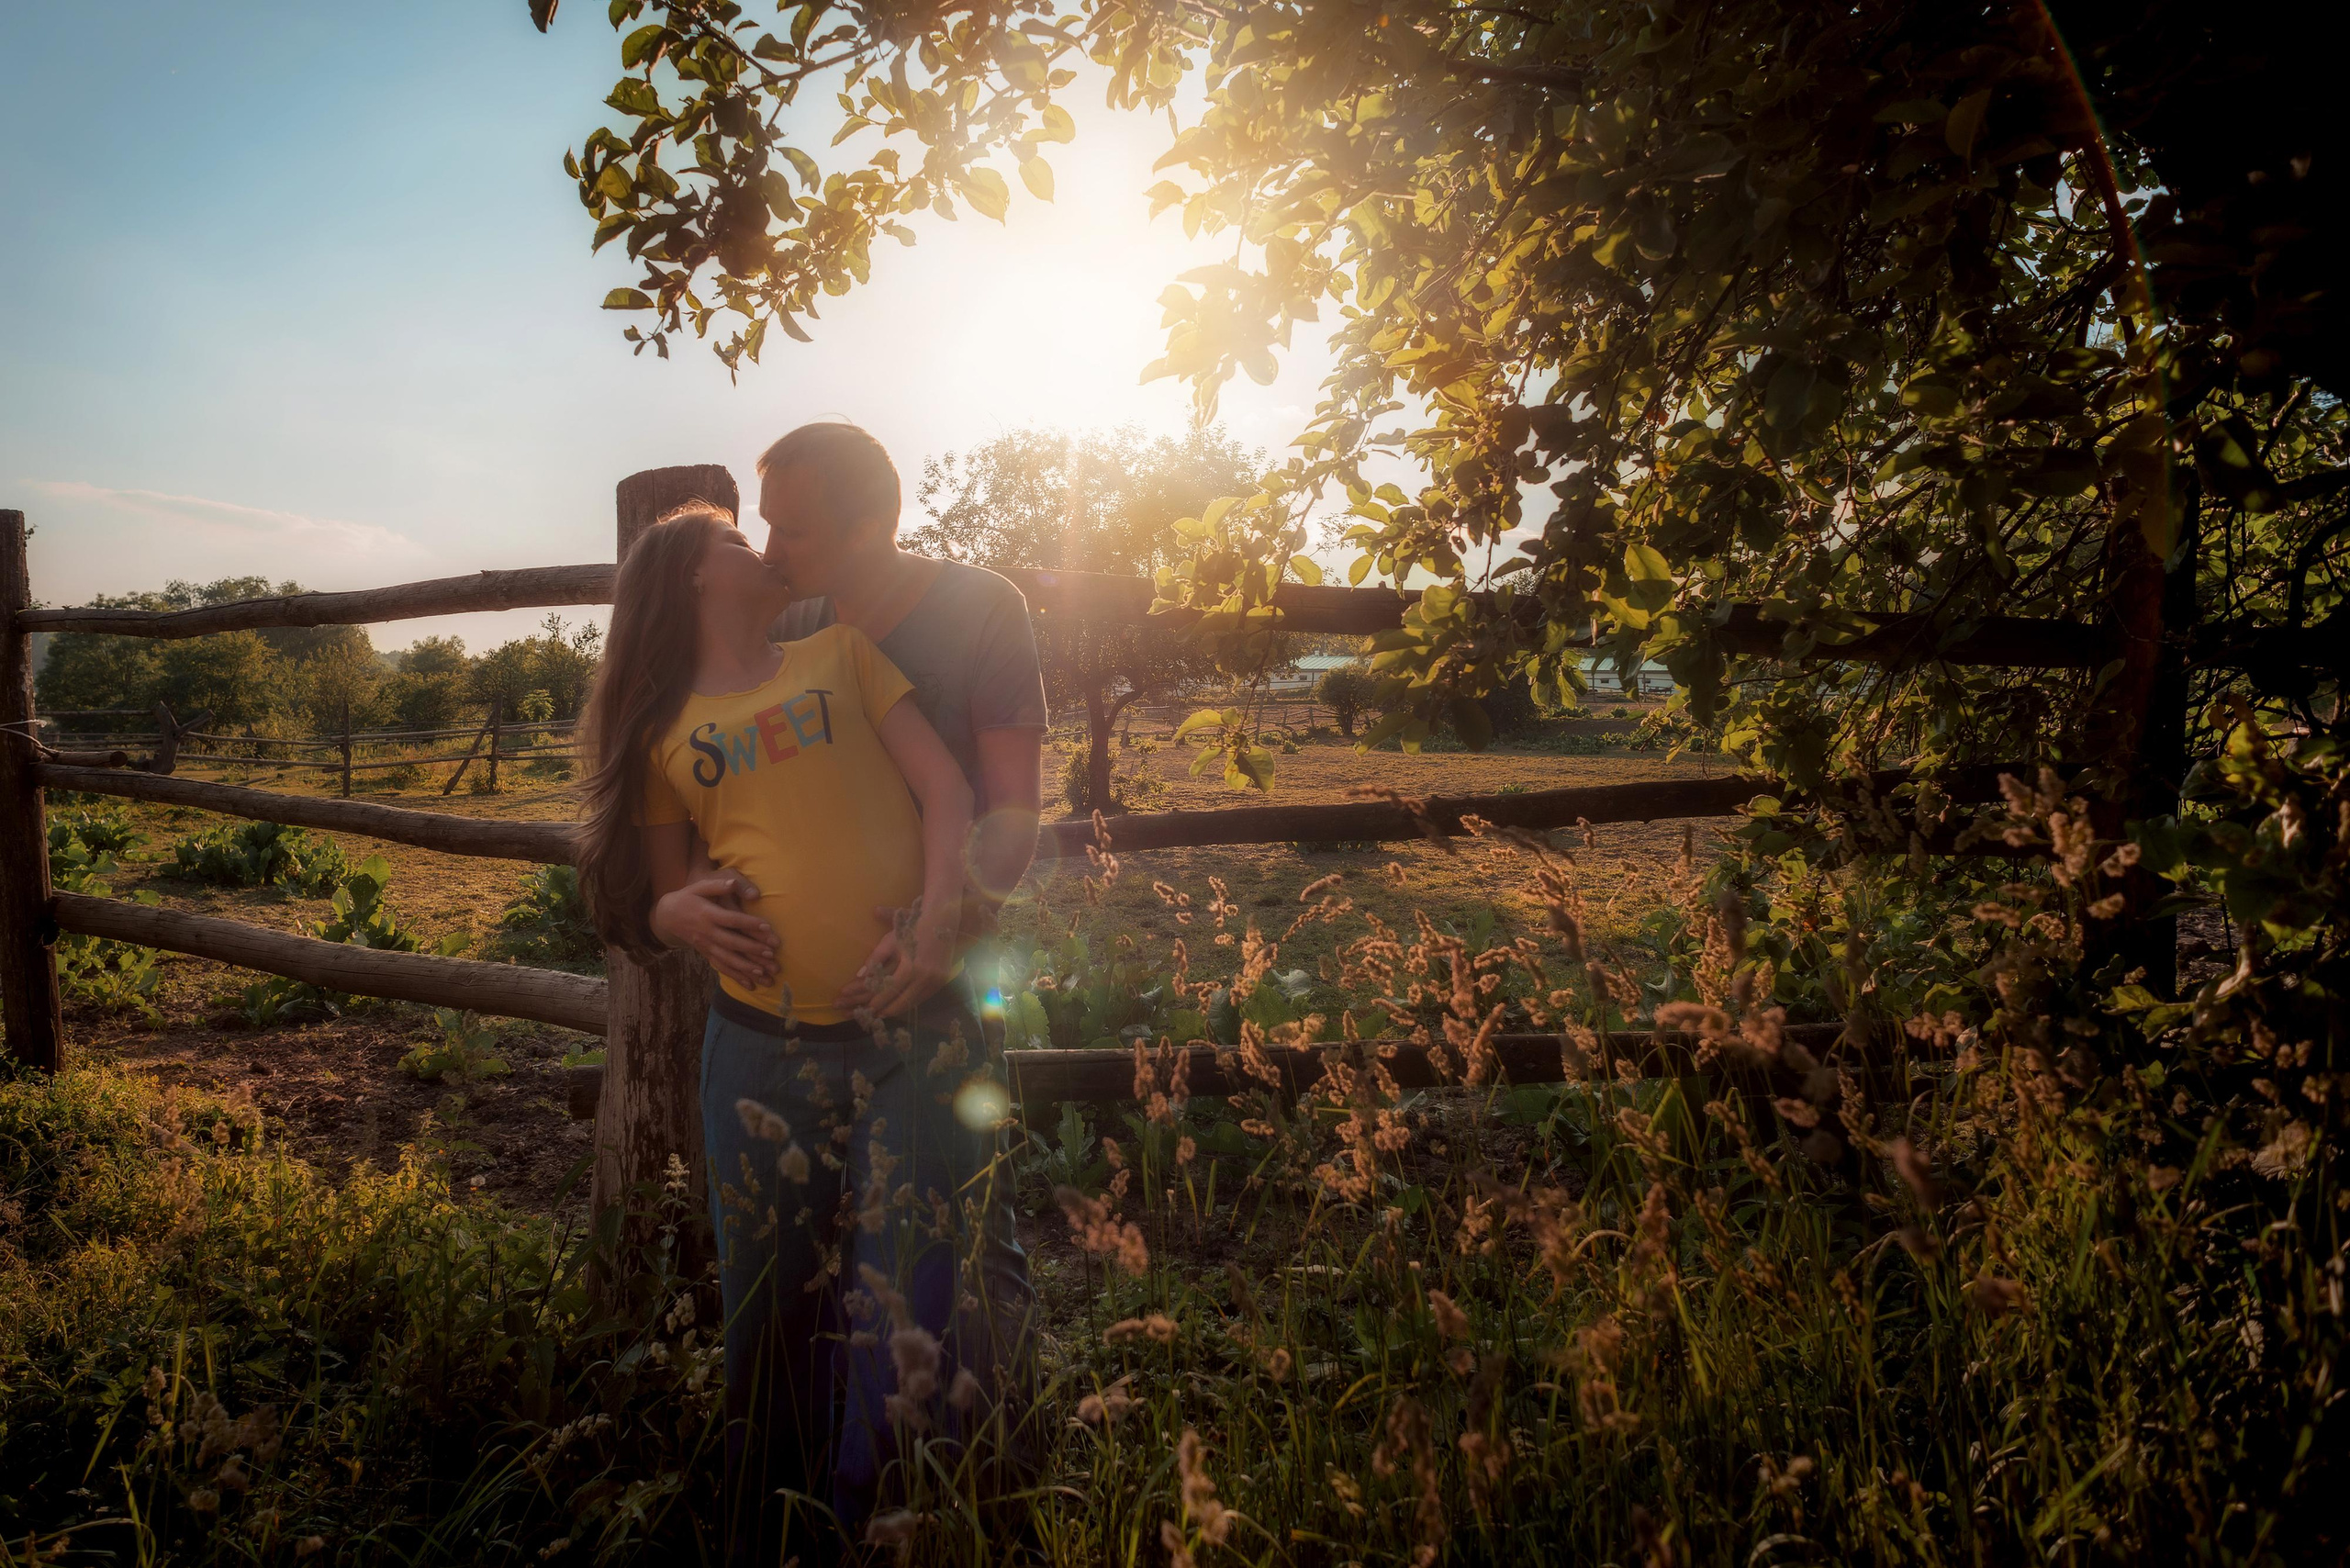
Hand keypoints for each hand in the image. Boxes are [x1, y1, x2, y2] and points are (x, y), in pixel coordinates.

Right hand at [650, 873, 777, 989]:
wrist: (668, 915)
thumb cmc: (689, 897)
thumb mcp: (700, 886)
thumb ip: (718, 885)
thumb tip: (734, 882)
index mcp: (708, 914)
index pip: (731, 919)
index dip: (749, 923)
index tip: (767, 927)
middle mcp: (707, 932)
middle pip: (732, 943)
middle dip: (752, 950)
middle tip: (772, 955)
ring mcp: (706, 946)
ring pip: (728, 960)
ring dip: (747, 969)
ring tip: (766, 974)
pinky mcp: (706, 954)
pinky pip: (721, 967)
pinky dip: (736, 977)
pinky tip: (751, 985)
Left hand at [844, 905, 955, 1018]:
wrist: (943, 919)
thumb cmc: (913, 927)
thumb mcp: (891, 940)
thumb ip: (875, 958)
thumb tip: (860, 976)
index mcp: (911, 967)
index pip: (890, 990)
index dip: (878, 1001)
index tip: (867, 1008)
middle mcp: (925, 977)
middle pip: (903, 1001)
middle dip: (887, 1010)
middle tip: (874, 1016)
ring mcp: (936, 980)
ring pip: (915, 1002)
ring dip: (900, 1008)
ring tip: (885, 1014)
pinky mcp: (942, 980)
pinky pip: (925, 996)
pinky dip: (912, 1002)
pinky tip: (902, 1004)